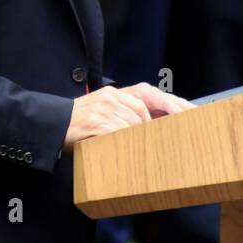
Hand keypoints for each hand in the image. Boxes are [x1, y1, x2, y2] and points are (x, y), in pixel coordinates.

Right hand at [63, 83, 191, 148]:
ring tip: (142, 148)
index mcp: (116, 93)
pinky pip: (118, 132)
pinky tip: (126, 149)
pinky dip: (125, 141)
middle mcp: (112, 97)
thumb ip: (126, 115)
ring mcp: (103, 109)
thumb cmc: (81, 124)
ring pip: (133, 123)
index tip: (191, 112)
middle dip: (159, 122)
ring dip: (139, 137)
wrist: (51, 125)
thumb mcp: (105, 113)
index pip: (149, 94)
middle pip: (144, 109)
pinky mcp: (96, 123)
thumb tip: (154, 128)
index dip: (172, 103)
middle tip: (176, 135)